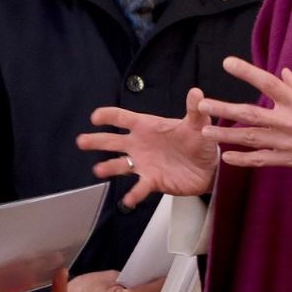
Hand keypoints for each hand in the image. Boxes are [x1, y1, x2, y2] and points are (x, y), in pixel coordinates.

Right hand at [79, 87, 218, 205]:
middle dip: (97, 140)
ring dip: (109, 167)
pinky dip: (133, 194)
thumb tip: (196, 92)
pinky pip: (139, 188)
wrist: (209, 166)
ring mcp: (143, 163)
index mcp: (147, 126)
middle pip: (113, 141)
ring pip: (120, 165)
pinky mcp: (152, 180)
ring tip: (98, 170)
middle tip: (82, 141)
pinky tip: (128, 199)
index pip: (123, 118)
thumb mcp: (198, 124)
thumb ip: (195, 110)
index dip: (108, 115)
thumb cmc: (200, 141)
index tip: (96, 117)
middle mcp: (140, 144)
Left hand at [197, 57, 291, 184]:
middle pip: (250, 113)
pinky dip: (243, 160)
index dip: (247, 72)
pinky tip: (227, 157)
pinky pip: (261, 160)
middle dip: (224, 108)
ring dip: (226, 135)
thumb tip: (284, 73)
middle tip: (202, 104)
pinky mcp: (288, 160)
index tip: (228, 63)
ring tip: (205, 131)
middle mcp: (288, 122)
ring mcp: (286, 143)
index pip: (268, 83)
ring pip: (250, 138)